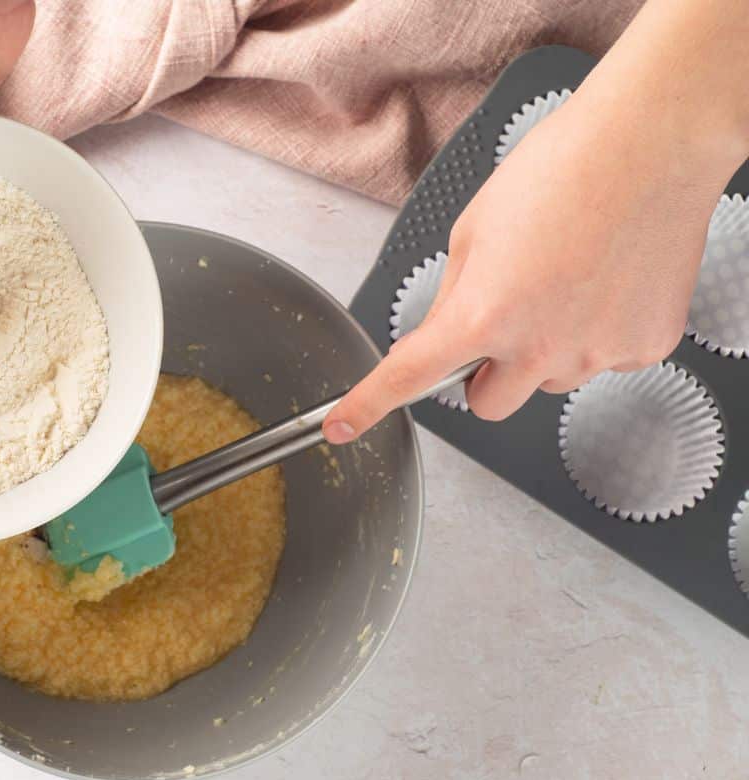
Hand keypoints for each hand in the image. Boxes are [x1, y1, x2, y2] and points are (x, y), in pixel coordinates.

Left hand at [323, 94, 728, 443]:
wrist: (651, 141)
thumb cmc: (562, 168)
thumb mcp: (473, 230)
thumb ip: (453, 295)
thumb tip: (443, 333)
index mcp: (483, 315)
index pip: (410, 377)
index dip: (367, 405)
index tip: (342, 425)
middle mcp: (538, 348)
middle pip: (486, 404)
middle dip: (482, 373)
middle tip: (498, 321)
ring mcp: (595, 353)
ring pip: (546, 382)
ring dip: (542, 351)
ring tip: (564, 280)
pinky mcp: (643, 346)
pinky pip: (601, 360)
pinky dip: (595, 333)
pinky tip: (604, 282)